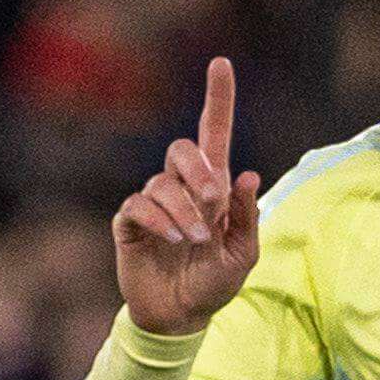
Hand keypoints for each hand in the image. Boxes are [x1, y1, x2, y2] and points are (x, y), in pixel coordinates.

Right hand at [110, 58, 264, 337]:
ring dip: (184, 212)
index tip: (221, 63)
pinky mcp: (130, 221)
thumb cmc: (214, 283)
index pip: (214, 133)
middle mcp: (182, 187)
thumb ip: (247, 216)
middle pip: (182, 149)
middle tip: (214, 204)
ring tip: (195, 242)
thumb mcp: (243, 254)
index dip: (218, 98)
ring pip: (162, 183)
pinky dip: (159, 220)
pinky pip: (139, 204)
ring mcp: (154, 202)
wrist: (180, 316)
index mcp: (214, 188)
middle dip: (199, 172)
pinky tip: (173, 240)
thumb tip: (249, 175)